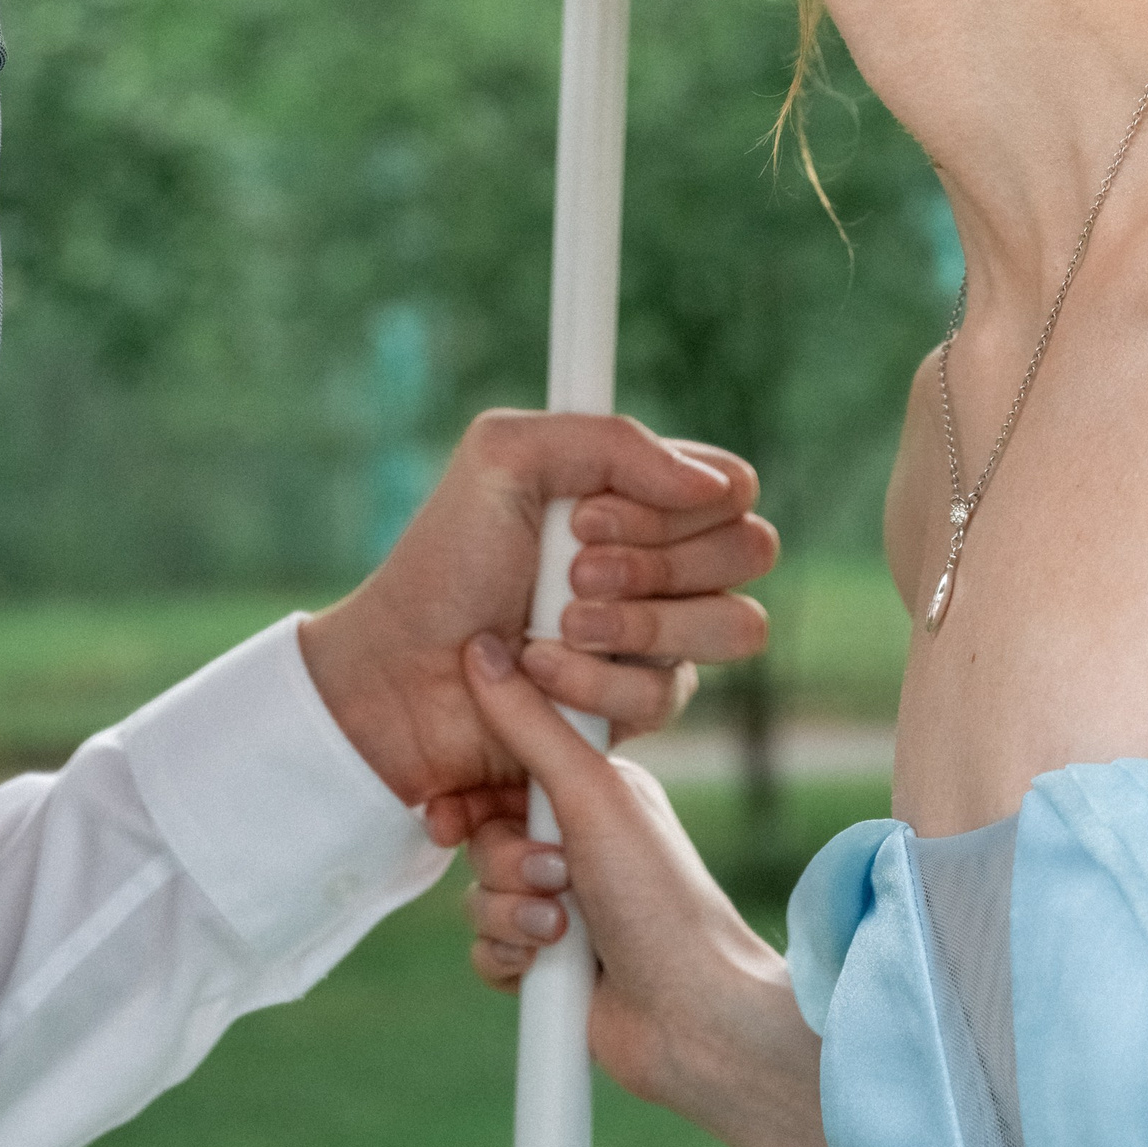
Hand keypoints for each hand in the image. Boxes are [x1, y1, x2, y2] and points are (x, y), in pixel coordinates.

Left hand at [297, 409, 774, 824]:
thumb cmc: (445, 561)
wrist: (399, 673)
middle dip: (654, 562)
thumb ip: (612, 440)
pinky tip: (539, 671)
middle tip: (571, 570)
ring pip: (733, 626)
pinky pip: (671, 694)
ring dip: (638, 623)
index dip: (678, 500)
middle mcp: (661, 561)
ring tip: (556, 625)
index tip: (588, 511)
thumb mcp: (507, 456)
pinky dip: (596, 682)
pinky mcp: (638, 706)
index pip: (730, 487)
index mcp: (638, 493)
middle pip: (748, 551)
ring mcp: (657, 635)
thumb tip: (717, 486)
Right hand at [458, 634, 851, 1146]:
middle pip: (485, 836)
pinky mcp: (547, 962)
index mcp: (591, 787)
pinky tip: (547, 965)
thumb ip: (529, 723)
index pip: (504, 768)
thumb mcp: (590, 795)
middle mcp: (575, 839)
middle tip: (556, 875)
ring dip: (512, 914)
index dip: (473, 790)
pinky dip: (510, 957)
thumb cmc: (659, 895)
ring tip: (562, 928)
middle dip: (508, 863)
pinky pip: (487, 947)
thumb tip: (481, 647)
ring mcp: (561, 902)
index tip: (452, 808)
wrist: (692, 1015)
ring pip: (481, 893)